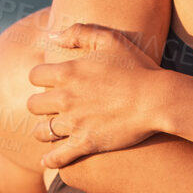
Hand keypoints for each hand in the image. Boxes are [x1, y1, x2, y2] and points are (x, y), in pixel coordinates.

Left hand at [27, 23, 165, 166]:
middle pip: (33, 105)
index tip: (50, 83)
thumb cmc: (137, 66)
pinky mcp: (86, 143)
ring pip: (41, 132)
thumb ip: (78, 32)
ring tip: (52, 131)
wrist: (158, 99)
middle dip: (41, 106)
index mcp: (67, 72)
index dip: (41, 78)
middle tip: (52, 108)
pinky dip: (50, 159)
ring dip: (44, 131)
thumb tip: (51, 37)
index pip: (35, 75)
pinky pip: (57, 157)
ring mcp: (74, 123)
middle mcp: (65, 98)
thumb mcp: (110, 39)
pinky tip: (49, 159)